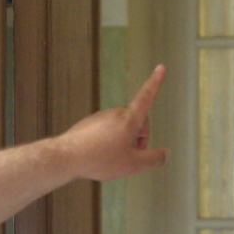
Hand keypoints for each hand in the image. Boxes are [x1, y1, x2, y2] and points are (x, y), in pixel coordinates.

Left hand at [58, 65, 170, 180]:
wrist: (66, 157)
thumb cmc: (99, 159)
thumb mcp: (133, 165)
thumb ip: (153, 159)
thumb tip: (166, 153)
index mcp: (129, 119)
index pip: (146, 97)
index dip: (156, 82)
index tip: (161, 68)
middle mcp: (115, 114)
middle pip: (136, 120)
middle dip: (139, 136)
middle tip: (132, 155)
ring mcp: (100, 117)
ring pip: (121, 127)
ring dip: (124, 140)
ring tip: (113, 158)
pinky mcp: (89, 124)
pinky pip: (107, 131)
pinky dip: (109, 141)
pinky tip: (100, 155)